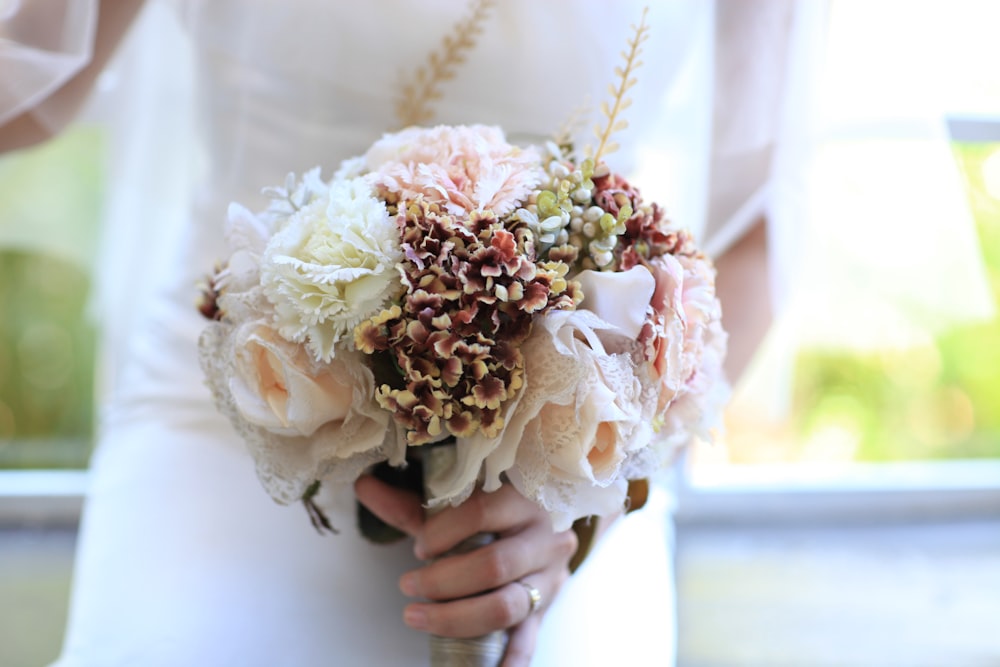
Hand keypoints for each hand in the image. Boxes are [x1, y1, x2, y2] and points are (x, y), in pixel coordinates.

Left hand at [355, 475, 577, 666]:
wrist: (543, 535)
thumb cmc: (492, 519)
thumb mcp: (455, 508)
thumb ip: (410, 504)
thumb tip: (363, 486)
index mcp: (522, 501)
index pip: (482, 511)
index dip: (443, 532)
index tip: (418, 548)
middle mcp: (543, 539)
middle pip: (494, 565)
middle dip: (442, 581)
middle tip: (407, 586)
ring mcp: (548, 579)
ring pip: (506, 605)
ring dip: (455, 618)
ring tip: (416, 617)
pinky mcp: (544, 612)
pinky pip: (528, 641)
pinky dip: (507, 662)